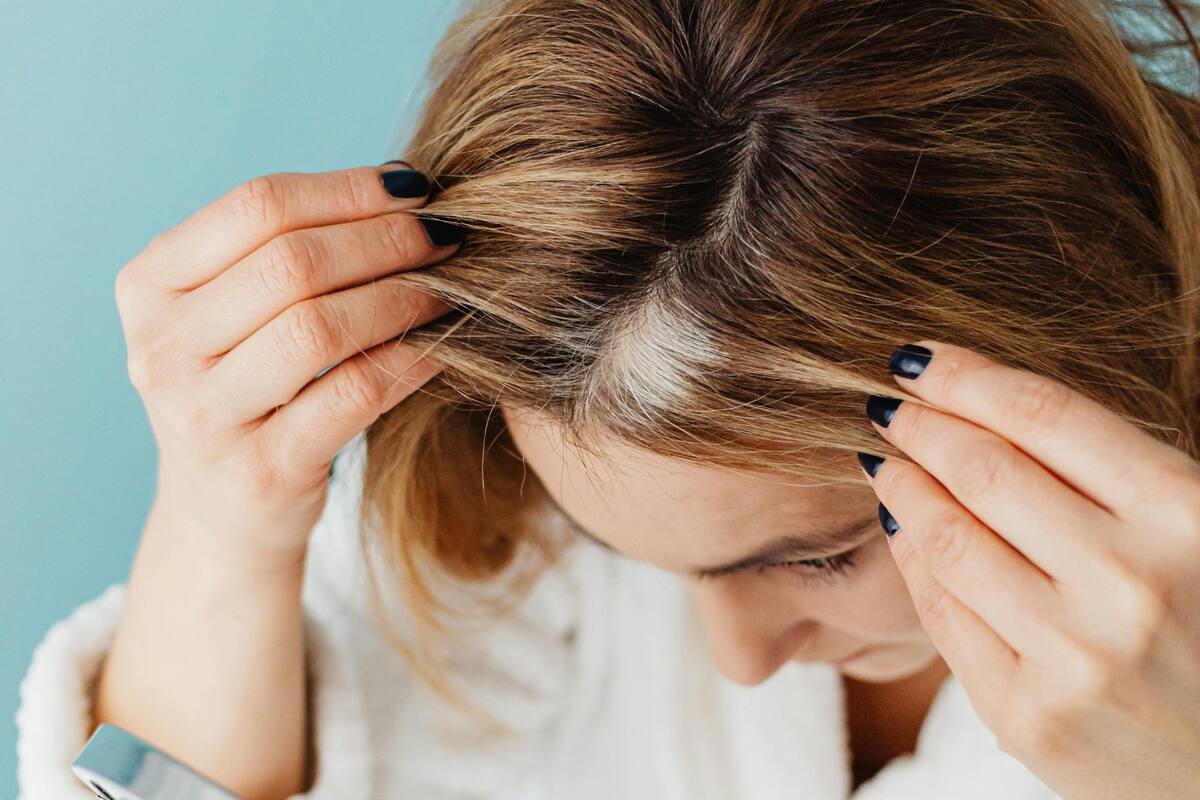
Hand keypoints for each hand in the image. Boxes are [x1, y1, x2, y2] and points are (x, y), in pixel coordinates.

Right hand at [114, 162, 461, 569]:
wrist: (221, 515)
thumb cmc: (247, 391)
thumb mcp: (234, 315)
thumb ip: (288, 250)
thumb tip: (402, 184)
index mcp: (149, 285)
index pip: (257, 206)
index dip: (348, 190)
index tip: (416, 188)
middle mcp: (160, 347)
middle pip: (292, 263)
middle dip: (387, 240)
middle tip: (449, 238)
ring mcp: (204, 414)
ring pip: (320, 327)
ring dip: (402, 297)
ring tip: (450, 288)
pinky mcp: (261, 470)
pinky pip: (354, 393)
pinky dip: (410, 359)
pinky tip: (443, 345)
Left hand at [857, 340, 1199, 799]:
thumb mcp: (1197, 531)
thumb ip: (1116, 475)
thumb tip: (985, 405)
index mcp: (1188, 517)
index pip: (1046, 416)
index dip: (967, 376)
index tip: (919, 358)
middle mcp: (1131, 583)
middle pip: (984, 470)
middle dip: (922, 425)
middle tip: (888, 402)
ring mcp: (1075, 656)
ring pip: (950, 539)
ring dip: (903, 486)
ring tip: (886, 460)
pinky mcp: (1028, 716)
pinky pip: (943, 613)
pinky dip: (911, 558)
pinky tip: (902, 527)